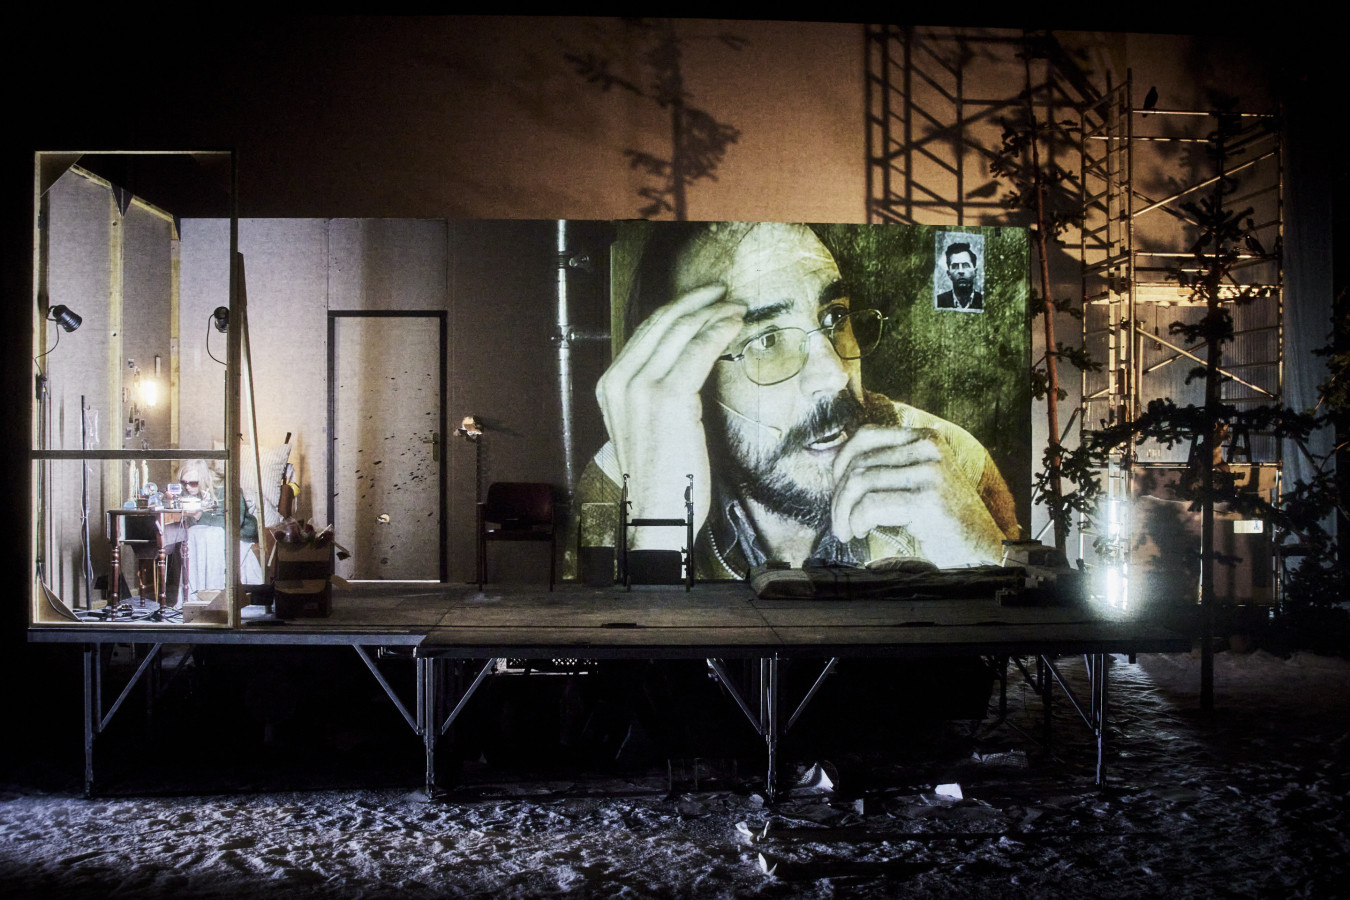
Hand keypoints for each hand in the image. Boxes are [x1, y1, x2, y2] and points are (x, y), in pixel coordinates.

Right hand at [595, 284, 744, 549]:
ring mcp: (640, 388)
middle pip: (660, 324)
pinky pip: (697, 351)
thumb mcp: (647, 426)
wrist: (657, 514)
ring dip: (712, 313)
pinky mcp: (668, 397)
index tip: (704, 300)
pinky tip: (734, 324)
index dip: (677, 310)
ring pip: (680, 332)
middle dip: (696, 302)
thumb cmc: (662, 477)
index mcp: (609, 386)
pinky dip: (718, 331)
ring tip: (736, 307)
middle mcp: (619, 381)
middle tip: (724, 292)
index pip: (645, 333)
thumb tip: (684, 365)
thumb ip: (655, 394)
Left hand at [829, 424, 1003, 564]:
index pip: (865, 436)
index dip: (840, 463)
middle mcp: (928, 447)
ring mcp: (929, 471)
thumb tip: (824, 459)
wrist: (982, 550)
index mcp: (925, 438)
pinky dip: (857, 520)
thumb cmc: (942, 522)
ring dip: (844, 511)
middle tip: (840, 523)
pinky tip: (860, 532)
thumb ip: (883, 468)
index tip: (837, 491)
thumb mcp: (914, 483)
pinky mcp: (926, 499)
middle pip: (859, 462)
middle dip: (839, 495)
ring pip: (860, 482)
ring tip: (846, 531)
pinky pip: (871, 505)